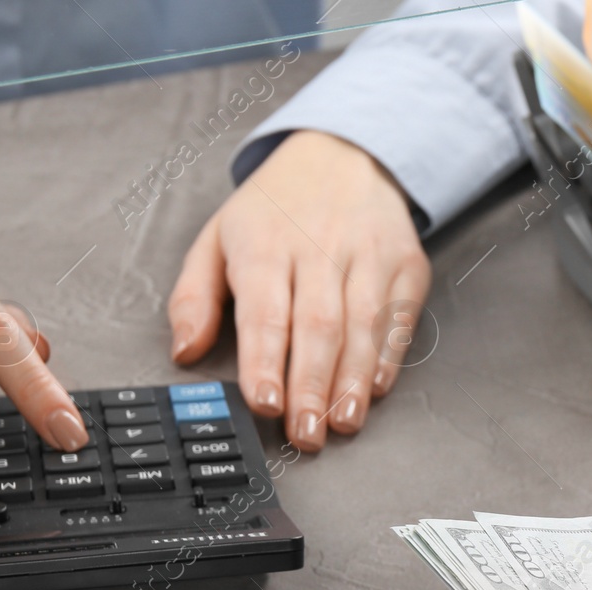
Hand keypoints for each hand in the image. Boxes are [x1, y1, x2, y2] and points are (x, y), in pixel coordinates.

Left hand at [169, 131, 430, 450]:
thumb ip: (193, 297)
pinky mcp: (406, 264)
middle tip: (306, 434)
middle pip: (318, 326)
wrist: (343, 153)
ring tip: (343, 423)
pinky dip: (389, 357)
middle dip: (312, 386)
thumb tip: (185, 351)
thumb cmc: (275, 209)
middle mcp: (319, 248)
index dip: (265, 361)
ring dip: (353, 382)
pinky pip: (399, 317)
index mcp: (265, 244)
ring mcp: (368, 255)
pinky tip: (375, 389)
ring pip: (362, 326)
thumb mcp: (216, 238)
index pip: (265, 311)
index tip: (265, 403)